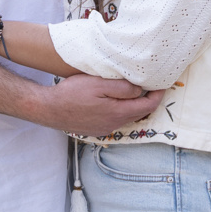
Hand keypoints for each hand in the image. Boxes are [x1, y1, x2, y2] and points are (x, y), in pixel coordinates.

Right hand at [39, 73, 164, 137]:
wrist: (48, 109)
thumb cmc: (72, 94)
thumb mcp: (99, 84)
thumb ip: (122, 88)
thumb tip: (140, 90)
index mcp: (119, 113)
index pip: (148, 106)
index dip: (158, 94)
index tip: (163, 82)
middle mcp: (114, 124)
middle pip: (139, 112)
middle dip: (147, 98)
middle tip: (150, 83)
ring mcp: (104, 128)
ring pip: (126, 115)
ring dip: (132, 103)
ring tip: (133, 88)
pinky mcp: (95, 128)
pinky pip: (115, 118)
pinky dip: (120, 108)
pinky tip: (114, 98)